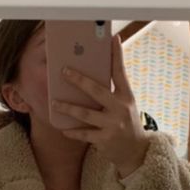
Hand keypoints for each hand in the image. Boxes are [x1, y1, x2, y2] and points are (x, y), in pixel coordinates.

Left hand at [51, 34, 150, 176]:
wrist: (136, 150)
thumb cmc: (125, 121)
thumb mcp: (125, 103)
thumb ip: (112, 90)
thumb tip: (90, 75)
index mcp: (126, 95)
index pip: (120, 72)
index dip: (116, 55)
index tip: (112, 38)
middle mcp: (120, 108)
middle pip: (97, 90)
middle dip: (79, 80)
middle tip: (63, 70)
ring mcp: (113, 124)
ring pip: (86, 114)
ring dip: (68, 108)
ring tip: (54, 102)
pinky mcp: (106, 139)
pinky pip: (85, 134)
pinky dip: (73, 132)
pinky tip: (63, 129)